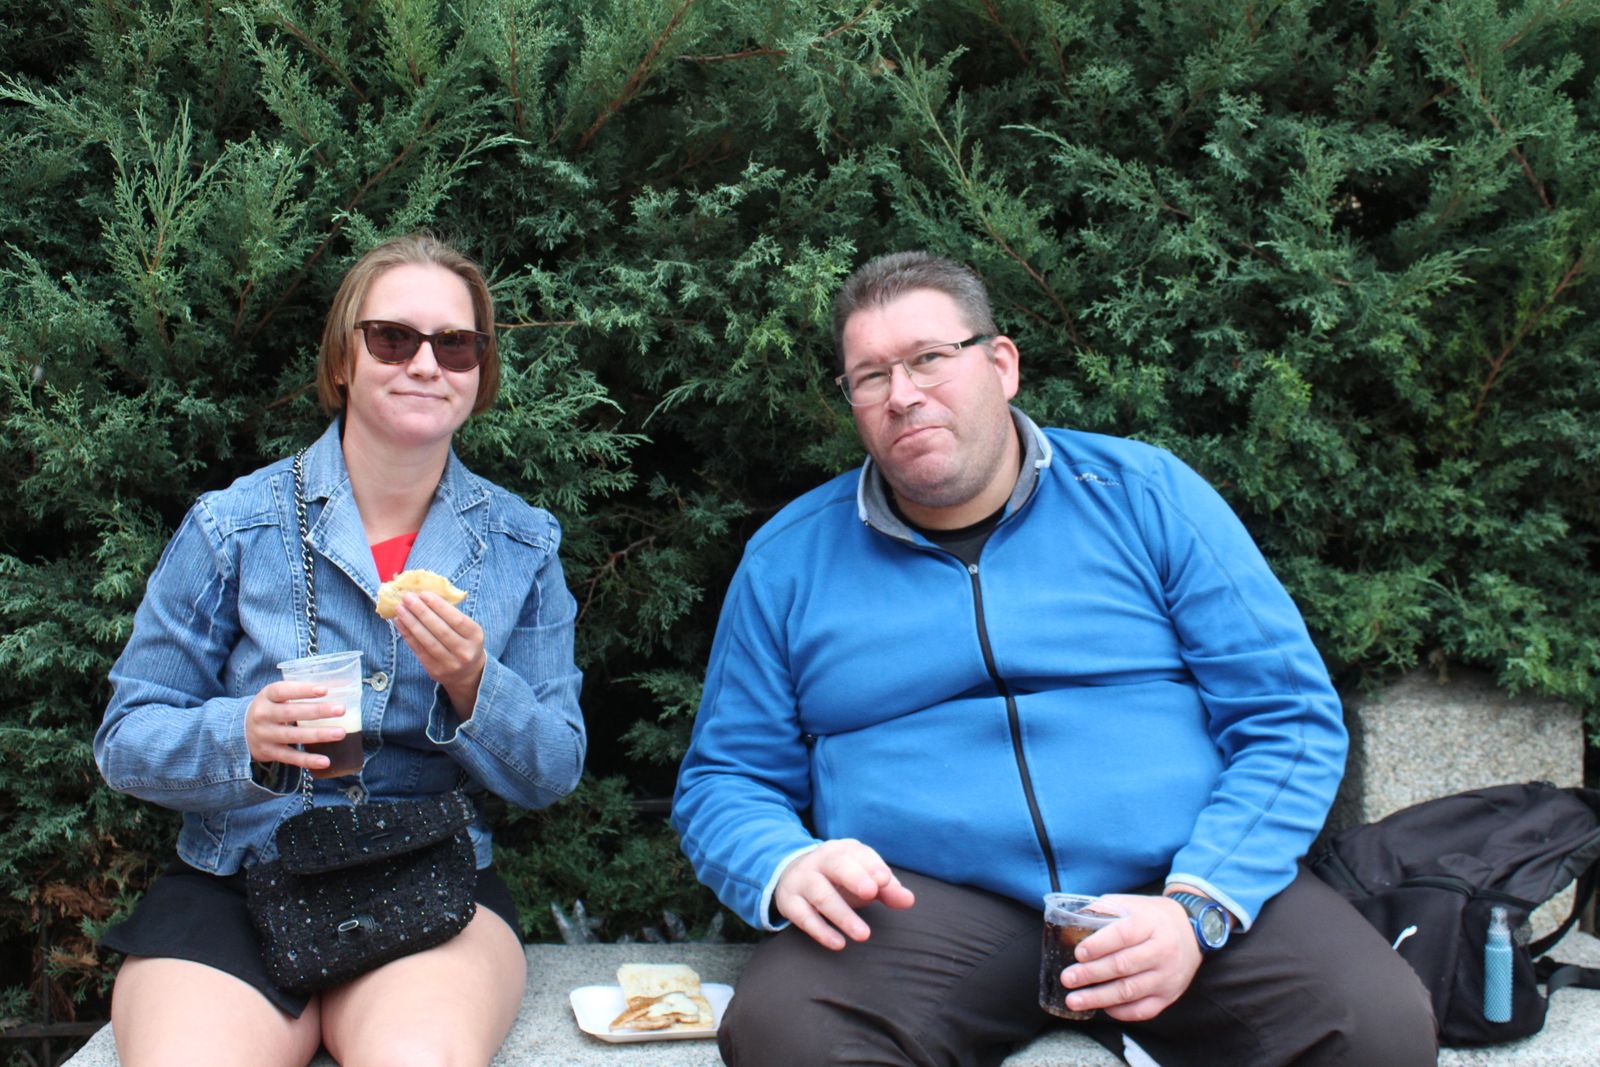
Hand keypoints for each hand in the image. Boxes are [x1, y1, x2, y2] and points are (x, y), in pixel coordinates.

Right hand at [244, 680, 348, 770]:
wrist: (242, 730)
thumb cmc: (271, 708)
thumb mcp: (279, 695)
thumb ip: (303, 691)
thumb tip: (341, 686)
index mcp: (267, 696)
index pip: (283, 690)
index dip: (303, 690)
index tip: (325, 690)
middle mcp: (262, 715)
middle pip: (291, 713)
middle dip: (317, 711)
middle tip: (341, 709)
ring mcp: (264, 735)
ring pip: (293, 735)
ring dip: (318, 735)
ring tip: (340, 732)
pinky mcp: (268, 753)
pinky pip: (290, 757)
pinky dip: (308, 760)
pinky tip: (325, 761)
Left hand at [393, 590, 486, 716]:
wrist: (468, 674)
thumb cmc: (465, 642)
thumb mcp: (468, 629)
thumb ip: (451, 615)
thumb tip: (424, 596)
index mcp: (475, 636)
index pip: (456, 619)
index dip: (439, 606)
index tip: (423, 593)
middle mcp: (464, 651)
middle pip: (440, 630)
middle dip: (421, 612)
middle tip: (407, 598)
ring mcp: (450, 663)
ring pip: (427, 641)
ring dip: (411, 623)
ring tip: (400, 608)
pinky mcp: (435, 671)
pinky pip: (419, 650)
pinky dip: (408, 635)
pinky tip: (400, 623)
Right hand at [773, 839, 915, 949]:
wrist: (792, 875)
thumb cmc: (839, 879)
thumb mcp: (863, 878)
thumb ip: (887, 889)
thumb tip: (908, 900)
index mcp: (843, 850)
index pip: (859, 853)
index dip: (872, 866)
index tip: (884, 881)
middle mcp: (820, 861)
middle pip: (836, 865)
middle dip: (854, 877)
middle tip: (871, 893)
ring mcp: (802, 880)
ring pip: (820, 894)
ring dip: (842, 914)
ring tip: (863, 934)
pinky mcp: (789, 902)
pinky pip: (803, 916)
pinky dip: (820, 930)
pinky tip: (838, 943)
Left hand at [1059, 893, 1201, 1021]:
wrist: (1193, 932)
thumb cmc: (1153, 917)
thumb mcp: (1131, 904)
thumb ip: (1103, 910)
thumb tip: (1071, 921)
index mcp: (1151, 923)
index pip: (1123, 935)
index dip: (1099, 945)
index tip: (1078, 953)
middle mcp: (1162, 951)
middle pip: (1123, 965)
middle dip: (1091, 974)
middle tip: (1067, 978)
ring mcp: (1167, 976)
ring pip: (1130, 991)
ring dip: (1099, 998)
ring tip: (1074, 1000)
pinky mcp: (1169, 996)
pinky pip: (1143, 1010)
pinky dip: (1120, 1011)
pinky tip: (1102, 1007)